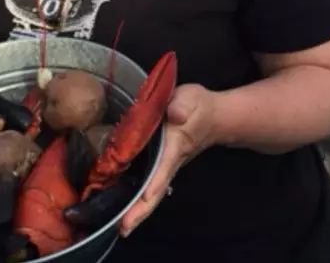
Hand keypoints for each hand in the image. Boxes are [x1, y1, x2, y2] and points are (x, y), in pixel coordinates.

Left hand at [120, 84, 216, 236]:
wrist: (212, 116)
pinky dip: (133, 198)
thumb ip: (182, 105)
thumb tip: (175, 113)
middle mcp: (167, 163)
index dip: (151, 188)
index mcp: (173, 148)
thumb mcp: (190, 99)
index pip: (161, 172)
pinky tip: (117, 205)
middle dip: (139, 212)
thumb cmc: (198, 107)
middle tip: (122, 230)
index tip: (141, 202)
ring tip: (116, 225)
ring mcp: (163, 167)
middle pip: (154, 193)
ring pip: (149, 194)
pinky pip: (145, 185)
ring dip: (135, 210)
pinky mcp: (158, 165)